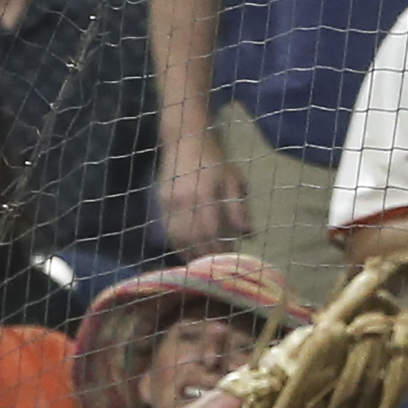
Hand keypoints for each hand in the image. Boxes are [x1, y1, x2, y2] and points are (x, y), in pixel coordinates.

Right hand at [155, 131, 252, 254]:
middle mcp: (184, 201)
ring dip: (189, 254)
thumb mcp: (233, 177)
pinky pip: (168, 232)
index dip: (219, 248)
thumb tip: (247, 232)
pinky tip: (186, 253)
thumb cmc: (213, 158)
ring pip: (178, 238)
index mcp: (204, 193)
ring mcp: (169, 204)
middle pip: (193, 238)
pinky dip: (178, 246)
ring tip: (200, 266)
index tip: (228, 260)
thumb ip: (238, 206)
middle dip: (205, 255)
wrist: (184, 139)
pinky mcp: (161, 205)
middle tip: (216, 268)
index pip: (211, 230)